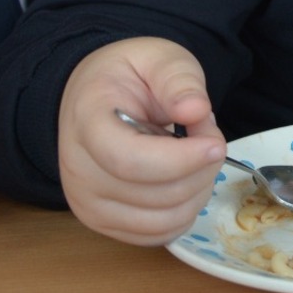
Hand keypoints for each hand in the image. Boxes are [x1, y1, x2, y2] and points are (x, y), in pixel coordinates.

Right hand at [58, 38, 225, 245]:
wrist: (94, 96)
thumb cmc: (129, 76)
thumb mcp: (159, 59)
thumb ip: (179, 79)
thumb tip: (196, 110)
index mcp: (87, 121)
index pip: (129, 160)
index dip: (180, 159)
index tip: (215, 143)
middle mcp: (77, 170)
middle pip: (155, 194)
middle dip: (201, 168)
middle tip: (207, 135)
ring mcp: (87, 203)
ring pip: (163, 220)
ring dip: (198, 190)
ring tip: (194, 154)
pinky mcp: (102, 224)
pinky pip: (158, 234)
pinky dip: (185, 210)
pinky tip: (184, 179)